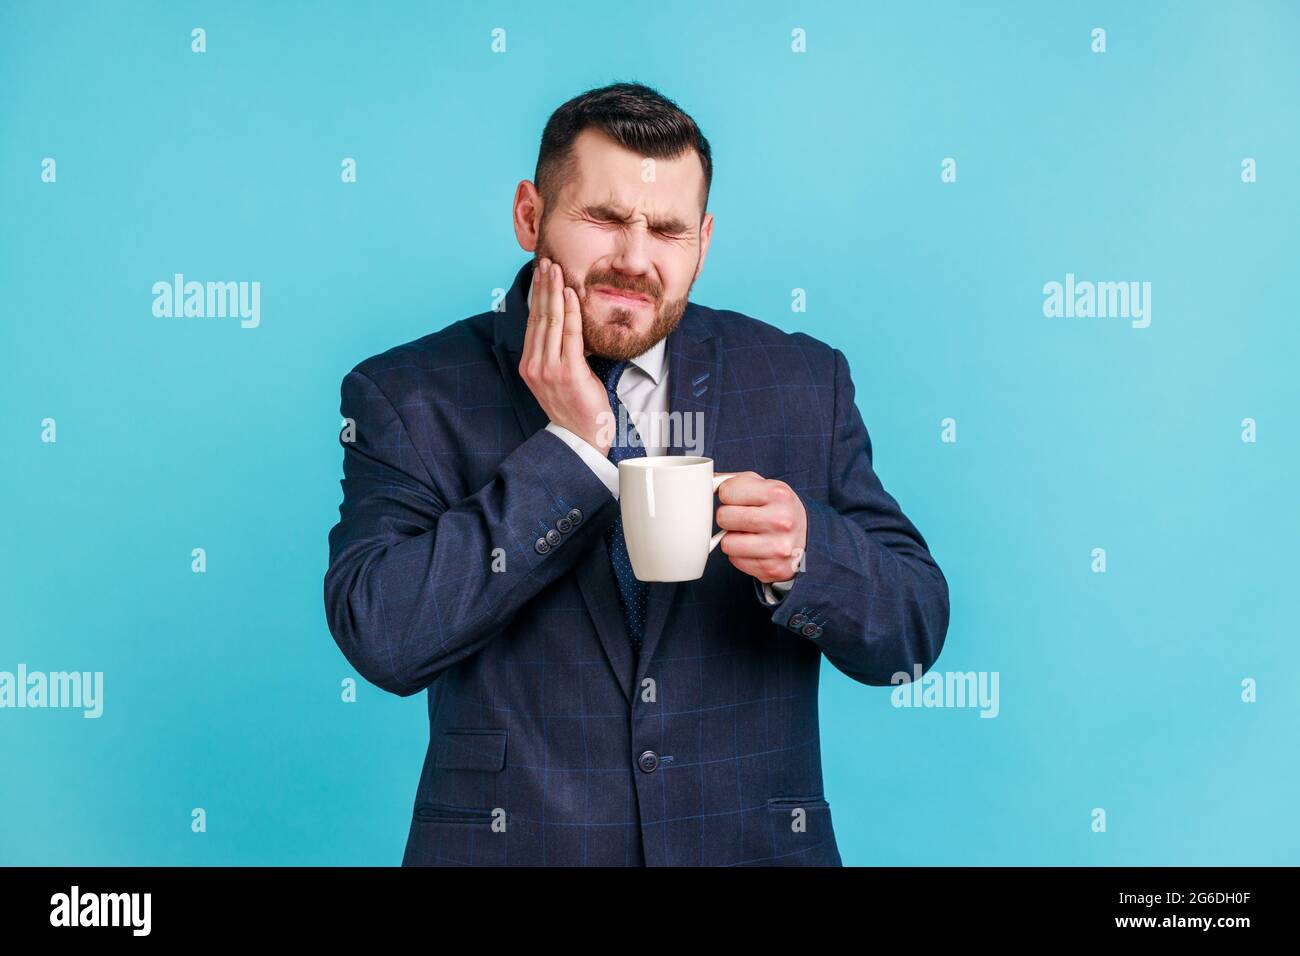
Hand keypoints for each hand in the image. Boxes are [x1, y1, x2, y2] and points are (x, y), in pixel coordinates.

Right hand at [518, 257, 612, 455]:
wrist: (581, 438)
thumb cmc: (575, 406)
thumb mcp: (559, 377)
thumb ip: (557, 353)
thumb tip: (565, 324)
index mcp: (529, 366)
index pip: (533, 323)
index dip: (537, 296)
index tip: (541, 274)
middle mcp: (534, 366)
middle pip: (538, 317)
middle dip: (543, 287)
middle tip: (547, 262)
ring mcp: (549, 370)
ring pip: (551, 322)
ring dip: (555, 292)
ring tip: (557, 270)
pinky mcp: (568, 373)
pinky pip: (569, 336)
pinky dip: (570, 312)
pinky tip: (571, 294)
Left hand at [715, 472, 806, 582]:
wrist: (807, 535)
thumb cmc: (778, 508)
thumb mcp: (764, 486)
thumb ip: (734, 481)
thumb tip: (705, 484)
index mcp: (778, 493)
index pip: (726, 492)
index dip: (728, 495)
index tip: (738, 499)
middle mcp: (781, 521)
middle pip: (724, 517)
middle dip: (728, 517)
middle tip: (741, 518)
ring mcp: (778, 547)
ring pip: (727, 543)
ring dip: (732, 538)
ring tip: (748, 534)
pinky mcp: (773, 569)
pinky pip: (735, 560)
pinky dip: (740, 555)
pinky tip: (755, 548)